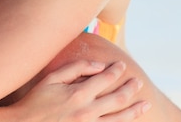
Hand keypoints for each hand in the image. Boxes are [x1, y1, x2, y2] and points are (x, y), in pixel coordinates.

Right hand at [0, 60, 150, 121]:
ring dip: (135, 110)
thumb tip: (97, 64)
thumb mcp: (51, 78)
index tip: (121, 65)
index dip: (116, 70)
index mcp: (78, 93)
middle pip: (118, 98)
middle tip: (138, 82)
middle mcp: (87, 110)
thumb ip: (74, 68)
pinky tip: (129, 121)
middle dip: (130, 88)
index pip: (105, 78)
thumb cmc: (36, 100)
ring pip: (120, 118)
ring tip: (145, 104)